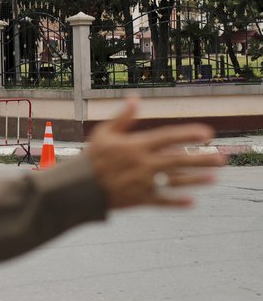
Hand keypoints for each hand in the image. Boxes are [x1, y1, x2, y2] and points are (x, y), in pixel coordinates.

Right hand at [85, 97, 224, 208]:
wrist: (78, 187)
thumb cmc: (91, 157)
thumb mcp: (104, 133)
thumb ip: (123, 117)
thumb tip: (134, 98)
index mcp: (135, 146)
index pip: (167, 137)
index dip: (187, 134)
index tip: (207, 133)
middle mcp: (142, 164)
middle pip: (177, 160)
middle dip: (201, 159)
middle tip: (221, 158)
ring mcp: (142, 183)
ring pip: (174, 181)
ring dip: (195, 180)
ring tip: (213, 178)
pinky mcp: (138, 199)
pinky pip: (161, 201)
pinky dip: (176, 202)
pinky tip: (191, 202)